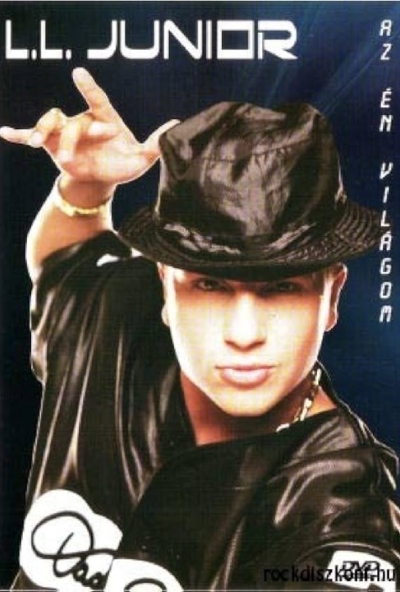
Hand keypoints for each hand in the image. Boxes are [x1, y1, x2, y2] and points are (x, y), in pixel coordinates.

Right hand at [0, 68, 177, 186]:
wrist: (102, 179)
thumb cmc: (122, 164)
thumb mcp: (140, 159)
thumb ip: (155, 145)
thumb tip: (176, 127)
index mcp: (104, 119)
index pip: (97, 100)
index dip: (88, 87)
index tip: (78, 74)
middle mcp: (82, 120)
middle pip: (74, 121)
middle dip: (73, 136)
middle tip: (74, 156)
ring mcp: (65, 130)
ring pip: (50, 123)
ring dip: (41, 131)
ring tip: (35, 143)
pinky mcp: (51, 143)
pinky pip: (30, 135)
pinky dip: (18, 133)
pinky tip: (4, 132)